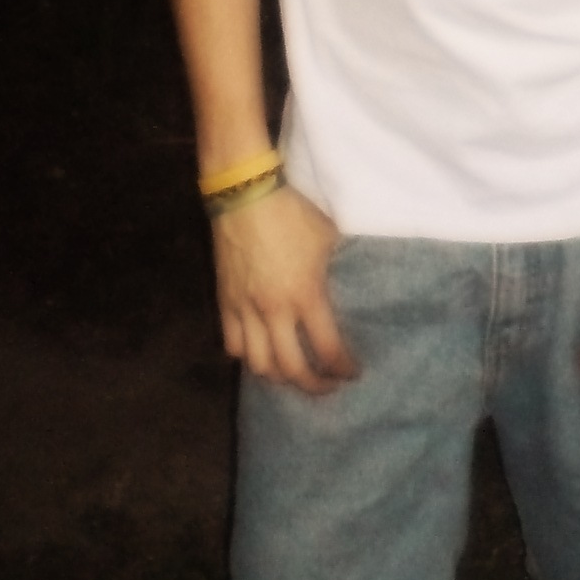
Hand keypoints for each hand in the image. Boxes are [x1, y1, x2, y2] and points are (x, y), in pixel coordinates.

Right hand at [211, 184, 358, 392]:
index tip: (353, 373)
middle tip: (328, 385)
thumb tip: (354, 286)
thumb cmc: (293, 213)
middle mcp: (275, 311)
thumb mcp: (328, 239)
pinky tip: (261, 353)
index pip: (328, 349)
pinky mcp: (225, 301)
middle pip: (292, 369)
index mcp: (306, 295)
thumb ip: (337, 270)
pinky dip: (248, 356)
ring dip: (279, 376)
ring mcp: (246, 309)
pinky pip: (233, 344)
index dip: (343, 368)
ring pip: (259, 365)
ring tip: (294, 373)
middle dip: (314, 385)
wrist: (246, 194)